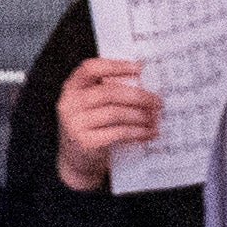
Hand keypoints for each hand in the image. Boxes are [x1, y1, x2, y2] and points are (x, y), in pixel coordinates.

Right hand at [50, 58, 163, 193]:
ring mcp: (76, 124)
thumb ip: (109, 91)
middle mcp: (70, 103)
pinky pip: (118, 133)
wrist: (77, 160)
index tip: (141, 68)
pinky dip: (137, 132)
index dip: (116, 66)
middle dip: (138, 96)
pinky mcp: (86, 142)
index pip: (91, 68)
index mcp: (72, 87)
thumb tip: (145, 83)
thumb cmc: (91, 127)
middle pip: (108, 92)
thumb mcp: (92, 105)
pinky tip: (148, 133)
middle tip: (157, 101)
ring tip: (154, 118)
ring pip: (115, 113)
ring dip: (140, 115)